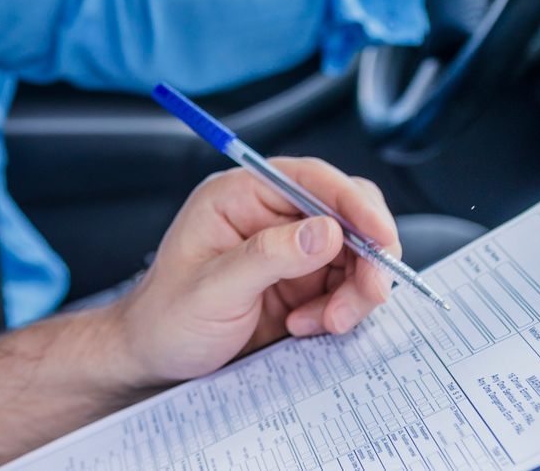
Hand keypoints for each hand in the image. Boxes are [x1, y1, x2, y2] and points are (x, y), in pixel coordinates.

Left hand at [115, 159, 398, 387]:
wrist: (158, 360)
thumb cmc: (168, 318)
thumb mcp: (212, 289)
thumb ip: (268, 257)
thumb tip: (327, 230)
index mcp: (239, 196)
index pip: (310, 179)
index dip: (352, 202)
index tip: (381, 236)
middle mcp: (269, 215)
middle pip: (346, 214)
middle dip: (366, 255)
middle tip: (369, 294)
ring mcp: (290, 250)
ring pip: (355, 254)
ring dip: (354, 291)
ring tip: (322, 322)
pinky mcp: (303, 283)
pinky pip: (346, 286)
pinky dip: (342, 309)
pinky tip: (308, 327)